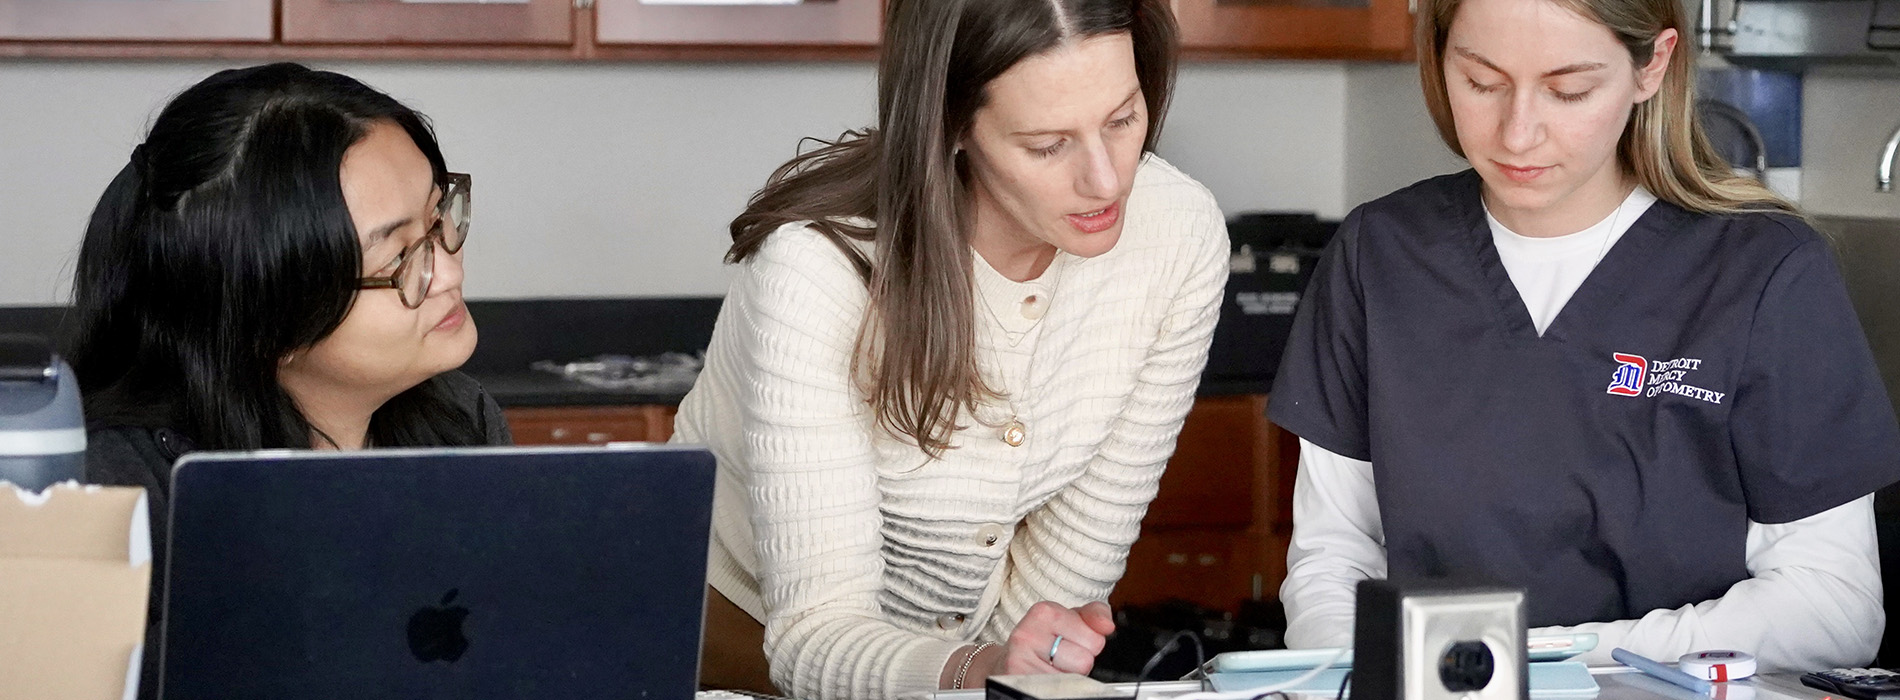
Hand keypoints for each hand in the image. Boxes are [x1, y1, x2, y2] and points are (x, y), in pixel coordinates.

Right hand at [994, 601, 1116, 676]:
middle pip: (1085, 661)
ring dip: (1067, 677)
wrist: (1005, 663)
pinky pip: (1058, 689)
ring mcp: (1019, 660)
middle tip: (1058, 657)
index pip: (1095, 639)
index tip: (1068, 641)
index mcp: (1044, 612)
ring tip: (1050, 668)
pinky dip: (1055, 688)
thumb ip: (1094, 615)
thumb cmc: (1042, 641)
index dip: (1087, 644)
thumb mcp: (1068, 619)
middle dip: (1078, 662)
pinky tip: (1042, 678)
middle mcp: (1028, 634)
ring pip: (1073, 678)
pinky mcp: (1017, 682)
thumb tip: (1107, 626)